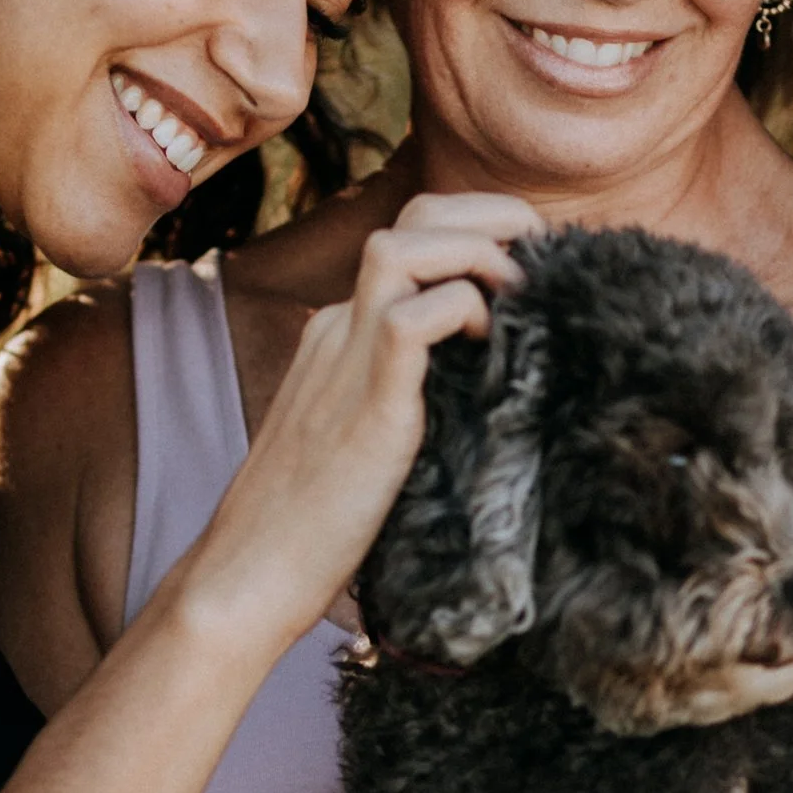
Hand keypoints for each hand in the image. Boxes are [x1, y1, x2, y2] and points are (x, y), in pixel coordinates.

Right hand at [200, 195, 541, 638]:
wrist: (250, 574)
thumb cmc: (314, 527)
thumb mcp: (373, 441)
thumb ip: (414, 403)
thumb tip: (486, 397)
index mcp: (344, 334)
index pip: (416, 238)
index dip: (483, 234)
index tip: (534, 271)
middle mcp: (340, 328)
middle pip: (414, 218)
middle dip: (492, 218)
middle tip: (542, 263)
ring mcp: (346, 357)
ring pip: (404, 244)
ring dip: (479, 251)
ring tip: (521, 295)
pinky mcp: (364, 402)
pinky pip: (412, 317)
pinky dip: (462, 311)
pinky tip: (489, 346)